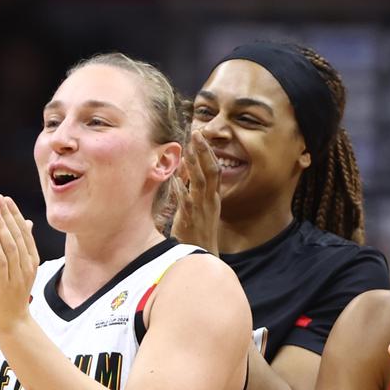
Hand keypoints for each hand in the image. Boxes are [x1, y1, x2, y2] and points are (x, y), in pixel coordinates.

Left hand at [0, 194, 39, 334]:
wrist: (12, 323)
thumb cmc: (14, 294)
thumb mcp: (22, 268)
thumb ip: (23, 245)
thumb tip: (27, 223)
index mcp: (32, 260)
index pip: (25, 233)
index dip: (15, 215)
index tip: (6, 199)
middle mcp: (27, 266)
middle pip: (18, 236)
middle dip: (8, 216)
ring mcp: (16, 276)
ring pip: (10, 246)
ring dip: (2, 226)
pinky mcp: (3, 284)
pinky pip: (1, 262)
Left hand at [168, 130, 222, 249]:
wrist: (202, 256)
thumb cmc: (198, 231)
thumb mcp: (200, 208)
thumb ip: (194, 190)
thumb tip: (185, 172)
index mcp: (214, 197)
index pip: (216, 169)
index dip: (209, 152)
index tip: (200, 136)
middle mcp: (211, 201)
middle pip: (212, 170)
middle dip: (204, 151)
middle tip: (196, 133)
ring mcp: (202, 209)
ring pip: (200, 182)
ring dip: (194, 164)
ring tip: (187, 148)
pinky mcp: (191, 219)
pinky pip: (186, 201)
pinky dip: (180, 188)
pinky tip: (173, 177)